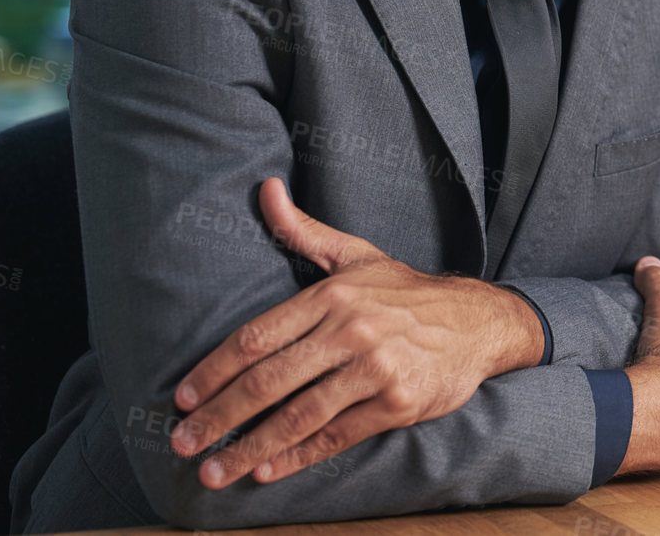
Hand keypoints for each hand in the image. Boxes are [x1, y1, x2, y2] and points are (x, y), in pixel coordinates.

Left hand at [168, 178, 542, 488]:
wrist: (478, 321)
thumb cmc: (406, 292)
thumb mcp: (356, 255)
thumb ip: (303, 230)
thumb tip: (264, 188)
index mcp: (333, 295)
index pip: (257, 337)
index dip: (213, 371)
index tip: (181, 399)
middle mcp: (352, 330)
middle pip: (269, 380)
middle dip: (219, 416)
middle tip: (182, 443)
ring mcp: (376, 369)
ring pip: (299, 414)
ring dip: (250, 448)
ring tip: (214, 471)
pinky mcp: (398, 402)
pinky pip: (337, 435)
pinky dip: (299, 456)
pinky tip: (267, 471)